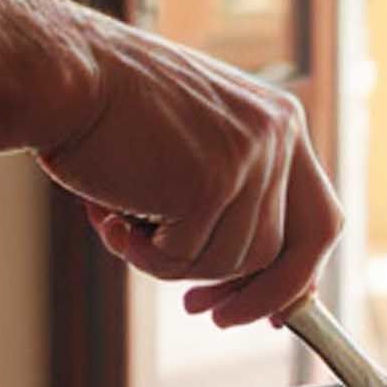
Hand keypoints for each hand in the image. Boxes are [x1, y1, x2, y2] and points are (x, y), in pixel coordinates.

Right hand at [34, 6, 342, 326]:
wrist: (67, 74)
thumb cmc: (114, 109)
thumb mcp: (195, 140)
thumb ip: (233, 192)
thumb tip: (253, 278)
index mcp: (280, 120)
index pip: (319, 218)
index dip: (298, 274)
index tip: (271, 311)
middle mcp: (277, 135)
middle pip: (287, 252)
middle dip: (249, 296)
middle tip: (204, 312)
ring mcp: (248, 158)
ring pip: (230, 262)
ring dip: (173, 262)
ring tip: (124, 227)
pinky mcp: (210, 183)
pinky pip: (185, 259)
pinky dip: (144, 256)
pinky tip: (111, 218)